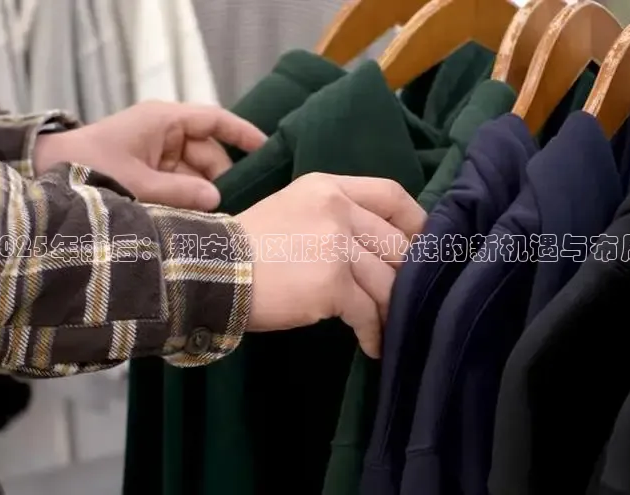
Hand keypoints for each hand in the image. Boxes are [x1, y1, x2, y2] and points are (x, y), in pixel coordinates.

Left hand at [34, 100, 266, 210]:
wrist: (43, 175)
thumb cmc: (90, 170)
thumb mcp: (138, 184)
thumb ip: (181, 194)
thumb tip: (219, 200)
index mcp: (163, 121)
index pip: (214, 120)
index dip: (243, 134)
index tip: (268, 150)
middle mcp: (164, 133)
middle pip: (208, 153)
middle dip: (219, 179)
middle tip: (230, 209)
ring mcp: (156, 154)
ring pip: (195, 173)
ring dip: (202, 195)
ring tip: (212, 220)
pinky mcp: (148, 173)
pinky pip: (179, 184)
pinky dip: (187, 200)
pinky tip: (195, 219)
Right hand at [235, 173, 425, 357]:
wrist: (207, 270)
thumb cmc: (245, 247)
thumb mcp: (290, 211)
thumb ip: (332, 218)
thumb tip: (375, 250)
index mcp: (327, 188)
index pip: (390, 194)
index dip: (415, 222)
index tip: (422, 246)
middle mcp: (337, 210)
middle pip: (396, 243)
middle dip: (406, 275)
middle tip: (405, 298)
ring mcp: (336, 245)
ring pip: (386, 282)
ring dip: (390, 310)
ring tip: (388, 327)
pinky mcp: (332, 283)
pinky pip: (367, 312)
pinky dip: (373, 332)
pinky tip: (371, 345)